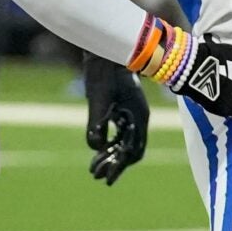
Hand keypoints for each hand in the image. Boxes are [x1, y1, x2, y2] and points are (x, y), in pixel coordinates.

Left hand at [83, 55, 148, 182]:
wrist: (106, 51)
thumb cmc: (104, 72)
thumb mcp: (98, 98)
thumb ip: (96, 122)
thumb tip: (95, 147)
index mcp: (138, 116)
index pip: (133, 151)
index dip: (120, 167)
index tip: (106, 179)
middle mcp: (138, 118)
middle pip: (129, 150)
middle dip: (114, 165)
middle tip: (97, 177)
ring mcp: (131, 114)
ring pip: (124, 143)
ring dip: (110, 157)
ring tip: (93, 169)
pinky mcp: (123, 109)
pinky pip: (119, 133)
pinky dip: (109, 144)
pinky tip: (97, 150)